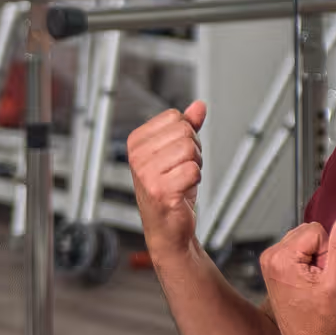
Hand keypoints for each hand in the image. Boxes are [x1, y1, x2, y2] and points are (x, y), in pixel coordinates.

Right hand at [127, 99, 206, 252]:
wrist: (168, 228)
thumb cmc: (170, 190)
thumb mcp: (176, 152)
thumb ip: (187, 126)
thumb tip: (198, 106)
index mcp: (136, 142)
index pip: (175, 116)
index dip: (186, 135)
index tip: (176, 155)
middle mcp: (137, 156)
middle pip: (185, 131)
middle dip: (193, 150)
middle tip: (181, 170)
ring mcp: (146, 174)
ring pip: (190, 150)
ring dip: (194, 166)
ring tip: (181, 180)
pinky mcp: (160, 191)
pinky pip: (193, 171)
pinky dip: (195, 181)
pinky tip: (182, 191)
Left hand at [259, 214, 335, 334]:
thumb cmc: (322, 322)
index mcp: (280, 258)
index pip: (316, 230)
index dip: (328, 252)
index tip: (325, 276)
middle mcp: (270, 257)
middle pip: (308, 233)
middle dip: (321, 254)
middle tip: (320, 283)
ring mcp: (269, 263)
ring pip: (305, 242)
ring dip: (315, 260)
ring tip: (314, 286)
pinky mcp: (273, 269)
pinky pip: (298, 252)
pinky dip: (308, 265)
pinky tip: (308, 286)